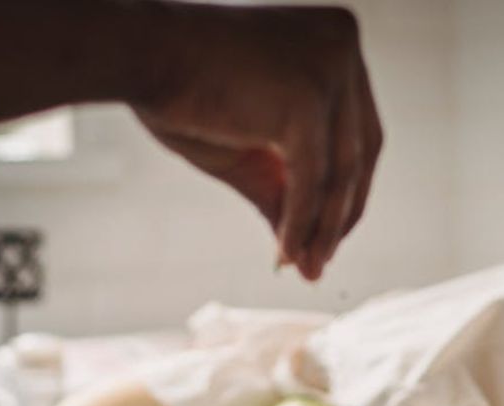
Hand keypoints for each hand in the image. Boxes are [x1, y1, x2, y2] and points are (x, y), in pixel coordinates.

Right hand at [131, 4, 381, 280]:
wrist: (140, 55)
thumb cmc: (181, 91)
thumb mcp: (247, 147)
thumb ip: (282, 188)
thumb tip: (304, 255)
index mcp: (334, 40)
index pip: (359, 128)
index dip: (346, 188)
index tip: (327, 233)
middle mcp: (341, 45)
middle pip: (363, 149)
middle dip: (341, 213)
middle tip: (318, 261)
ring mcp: (328, 70)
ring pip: (342, 169)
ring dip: (324, 227)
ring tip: (304, 267)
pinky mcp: (306, 100)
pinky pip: (312, 178)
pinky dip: (300, 222)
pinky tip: (283, 253)